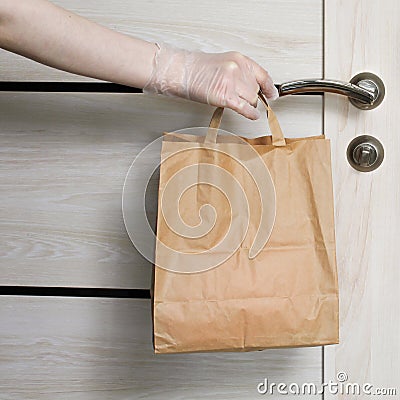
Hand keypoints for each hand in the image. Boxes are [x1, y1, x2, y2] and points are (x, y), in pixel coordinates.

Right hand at [142, 42, 278, 119]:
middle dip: (251, 97)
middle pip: (256, 90)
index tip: (272, 94)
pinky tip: (253, 116)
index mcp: (239, 59)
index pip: (262, 75)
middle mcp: (238, 69)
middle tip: (241, 99)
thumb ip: (239, 74)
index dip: (269, 88)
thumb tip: (252, 88)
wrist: (181, 71)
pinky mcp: (225, 96)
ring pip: (251, 99)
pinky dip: (251, 114)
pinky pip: (245, 108)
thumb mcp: (223, 64)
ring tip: (238, 104)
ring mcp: (232, 82)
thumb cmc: (197, 69)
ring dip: (247, 105)